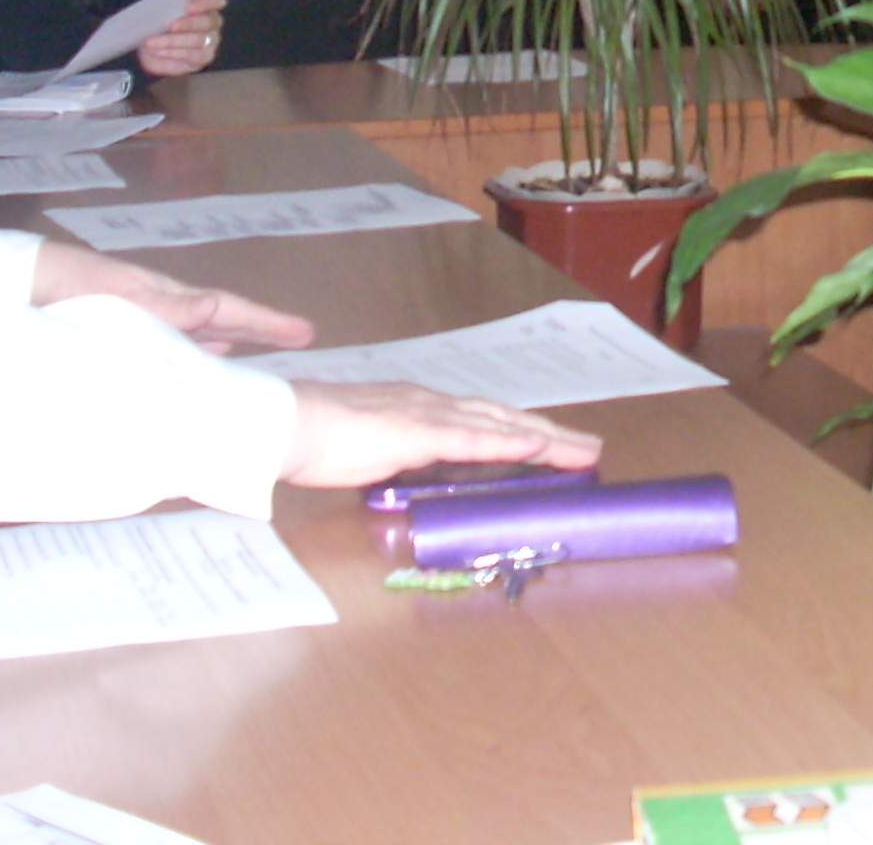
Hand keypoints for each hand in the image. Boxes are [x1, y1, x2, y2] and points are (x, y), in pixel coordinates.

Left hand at [29, 240, 314, 352]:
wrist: (19, 281)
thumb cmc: (65, 285)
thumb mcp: (115, 294)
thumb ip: (162, 306)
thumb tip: (214, 308)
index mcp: (164, 297)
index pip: (227, 309)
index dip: (266, 321)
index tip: (306, 333)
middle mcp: (161, 305)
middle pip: (222, 316)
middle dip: (262, 328)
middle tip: (304, 338)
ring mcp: (143, 314)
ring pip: (200, 331)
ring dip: (231, 341)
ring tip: (259, 354)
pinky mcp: (121, 327)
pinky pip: (173, 341)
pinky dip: (195, 351)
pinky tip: (199, 360)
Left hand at [138, 0, 227, 77]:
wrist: (149, 40)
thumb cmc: (157, 19)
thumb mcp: (159, 8)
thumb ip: (165, 6)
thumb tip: (160, 9)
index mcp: (207, 5)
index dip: (206, 2)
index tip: (188, 6)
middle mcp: (212, 26)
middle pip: (209, 23)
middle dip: (190, 24)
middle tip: (171, 26)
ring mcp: (208, 46)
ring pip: (200, 45)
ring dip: (174, 43)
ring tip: (153, 43)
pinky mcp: (197, 63)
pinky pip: (187, 62)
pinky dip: (169, 57)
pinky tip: (156, 54)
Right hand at [282, 381, 602, 486]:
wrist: (284, 424)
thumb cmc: (313, 439)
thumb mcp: (367, 448)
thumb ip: (395, 454)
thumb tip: (411, 468)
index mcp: (419, 407)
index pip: (482, 419)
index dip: (520, 430)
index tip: (552, 442)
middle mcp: (432, 403)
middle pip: (504, 418)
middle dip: (549, 433)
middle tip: (589, 448)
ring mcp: (427, 415)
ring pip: (501, 426)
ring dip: (545, 438)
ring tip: (582, 451)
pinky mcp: (418, 431)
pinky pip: (474, 439)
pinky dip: (509, 444)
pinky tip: (537, 449)